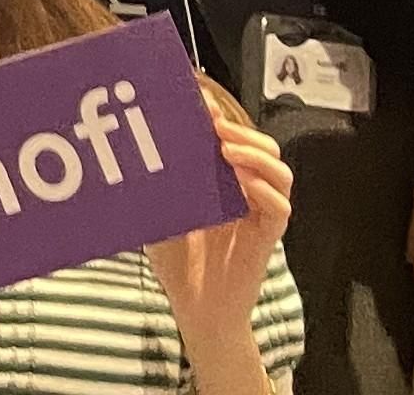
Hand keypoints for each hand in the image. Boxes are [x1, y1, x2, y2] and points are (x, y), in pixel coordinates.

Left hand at [149, 106, 297, 328]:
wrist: (196, 310)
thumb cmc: (178, 264)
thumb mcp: (158, 217)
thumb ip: (156, 190)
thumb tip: (134, 155)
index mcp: (224, 182)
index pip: (235, 141)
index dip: (225, 119)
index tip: (202, 102)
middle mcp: (247, 193)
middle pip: (264, 149)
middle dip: (243, 131)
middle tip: (216, 124)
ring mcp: (260, 214)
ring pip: (279, 173)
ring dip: (257, 156)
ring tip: (228, 150)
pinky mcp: (268, 238)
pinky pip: (280, 209)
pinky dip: (266, 192)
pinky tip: (245, 184)